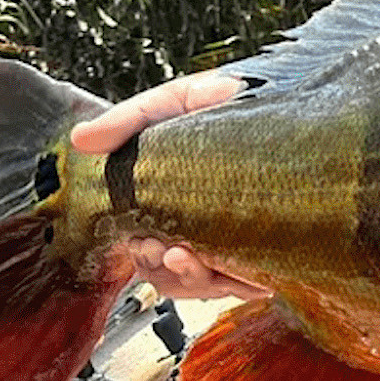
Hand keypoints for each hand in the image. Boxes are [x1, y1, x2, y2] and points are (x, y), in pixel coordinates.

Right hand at [73, 72, 263, 298]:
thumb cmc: (234, 98)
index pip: (144, 246)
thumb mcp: (175, 103)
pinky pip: (245, 285)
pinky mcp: (271, 248)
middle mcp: (201, 226)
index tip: (148, 245)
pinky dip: (237, 283)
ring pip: (201, 286)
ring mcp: (236, 239)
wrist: (297, 94)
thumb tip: (82, 139)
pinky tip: (238, 273)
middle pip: (168, 274)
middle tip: (171, 252)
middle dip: (165, 271)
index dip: (142, 256)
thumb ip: (129, 121)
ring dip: (192, 280)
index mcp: (172, 200)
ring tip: (191, 257)